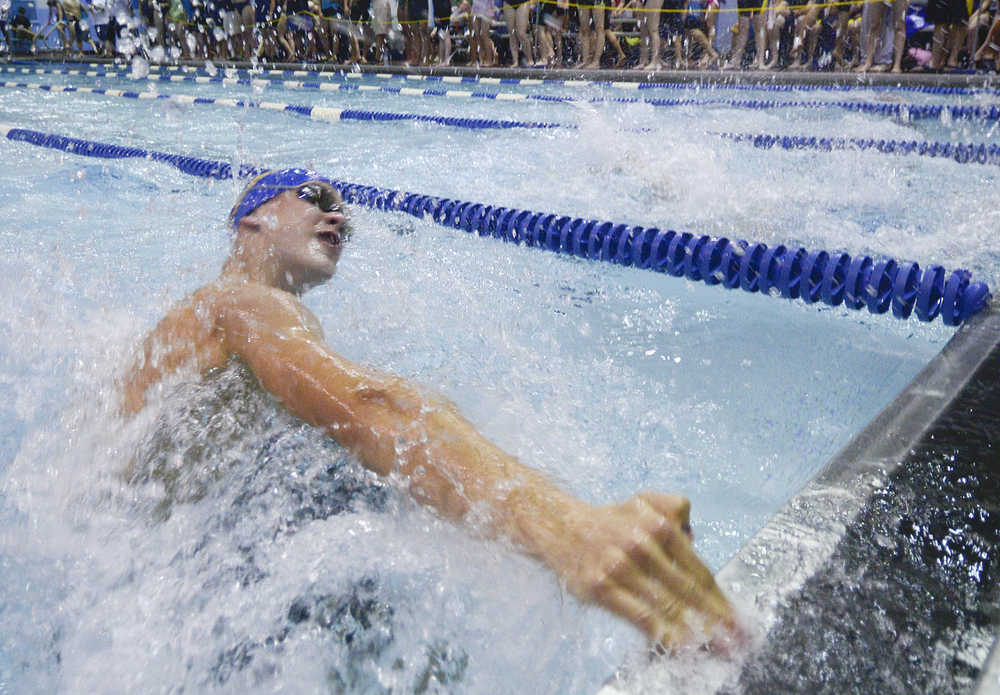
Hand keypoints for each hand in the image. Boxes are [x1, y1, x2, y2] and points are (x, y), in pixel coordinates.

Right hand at [553, 492, 738, 650]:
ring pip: (666, 604)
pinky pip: (639, 615)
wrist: (562, 525)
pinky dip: (662, 632)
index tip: (735, 618)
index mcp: (658, 524)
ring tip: (713, 646)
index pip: (697, 569)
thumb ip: (676, 509)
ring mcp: (620, 566)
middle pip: (687, 589)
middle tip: (734, 640)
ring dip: (694, 629)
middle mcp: (642, 544)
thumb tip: (694, 538)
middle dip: (714, 618)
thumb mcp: (645, 500)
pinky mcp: (601, 586)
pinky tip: (678, 643)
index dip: (718, 597)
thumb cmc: (611, 520)